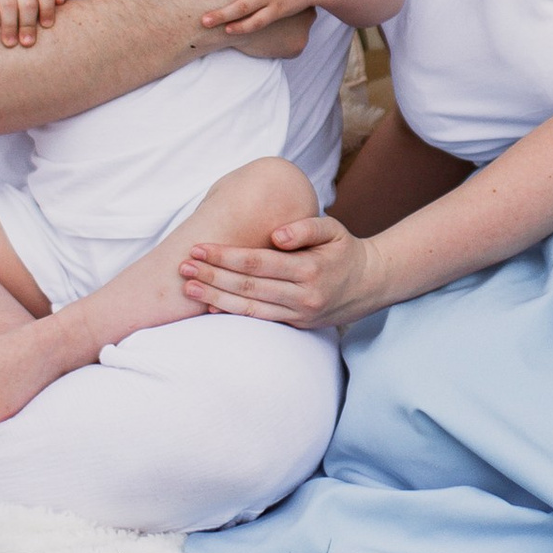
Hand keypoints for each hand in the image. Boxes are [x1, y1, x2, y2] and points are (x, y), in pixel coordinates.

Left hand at [180, 206, 375, 332]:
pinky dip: (232, 314)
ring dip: (215, 297)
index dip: (225, 256)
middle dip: (212, 275)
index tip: (199, 247)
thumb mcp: (333, 229)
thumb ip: (305, 227)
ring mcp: (299, 313)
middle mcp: (303, 295)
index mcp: (310, 269)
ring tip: (189, 286)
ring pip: (249, 308)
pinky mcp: (296, 325)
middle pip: (248, 287)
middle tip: (183, 265)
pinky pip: (259, 320)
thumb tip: (276, 235)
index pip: (258, 263)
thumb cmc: (344, 250)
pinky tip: (210, 306)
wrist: (370, 284)